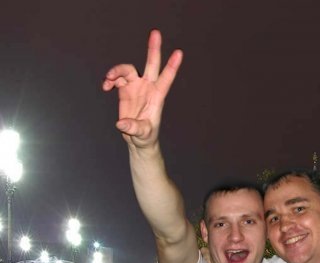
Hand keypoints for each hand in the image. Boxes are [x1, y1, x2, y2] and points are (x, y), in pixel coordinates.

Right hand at [102, 30, 182, 149]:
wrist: (137, 139)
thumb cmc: (145, 137)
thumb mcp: (142, 134)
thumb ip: (133, 128)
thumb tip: (121, 124)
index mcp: (157, 96)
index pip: (167, 78)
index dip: (172, 66)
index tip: (179, 53)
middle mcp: (148, 87)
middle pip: (151, 64)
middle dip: (153, 49)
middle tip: (156, 33)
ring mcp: (136, 87)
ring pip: (128, 69)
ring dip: (116, 71)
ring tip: (108, 81)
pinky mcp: (125, 90)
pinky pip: (117, 78)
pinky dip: (110, 80)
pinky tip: (105, 87)